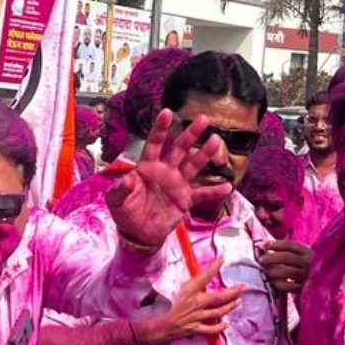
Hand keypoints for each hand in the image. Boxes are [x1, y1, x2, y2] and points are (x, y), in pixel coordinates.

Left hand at [106, 111, 227, 248]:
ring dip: (204, 154)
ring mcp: (177, 184)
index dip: (160, 128)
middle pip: (179, 148)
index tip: (167, 112)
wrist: (138, 233)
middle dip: (190, 134)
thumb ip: (120, 189)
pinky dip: (214, 191)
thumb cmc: (125, 212)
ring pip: (193, 165)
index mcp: (147, 167)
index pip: (154, 143)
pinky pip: (202, 194)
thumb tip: (128, 179)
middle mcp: (165, 171)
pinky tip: (227, 186)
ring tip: (216, 140)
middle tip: (203, 119)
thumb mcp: (116, 200)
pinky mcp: (185, 200)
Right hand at [134, 258, 242, 344]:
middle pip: (218, 297)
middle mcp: (195, 303)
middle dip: (233, 292)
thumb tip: (198, 275)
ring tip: (238, 301)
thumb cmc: (164, 305)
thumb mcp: (175, 289)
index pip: (204, 276)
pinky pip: (211, 329)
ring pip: (218, 312)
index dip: (214, 267)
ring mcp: (197, 316)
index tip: (222, 258)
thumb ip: (189, 283)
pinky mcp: (196, 328)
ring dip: (230, 306)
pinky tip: (227, 324)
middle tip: (243, 287)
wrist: (159, 324)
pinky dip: (219, 327)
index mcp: (189, 291)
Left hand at [257, 239, 311, 296]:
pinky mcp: (305, 289)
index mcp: (308, 252)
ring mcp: (307, 276)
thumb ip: (288, 251)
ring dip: (272, 271)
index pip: (289, 245)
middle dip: (271, 257)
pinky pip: (288, 286)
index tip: (262, 245)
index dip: (274, 244)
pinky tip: (273, 282)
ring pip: (286, 271)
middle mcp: (308, 263)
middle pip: (286, 257)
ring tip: (265, 271)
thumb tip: (263, 245)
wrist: (326, 287)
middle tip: (260, 260)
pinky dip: (278, 283)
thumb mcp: (304, 257)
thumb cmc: (310, 268)